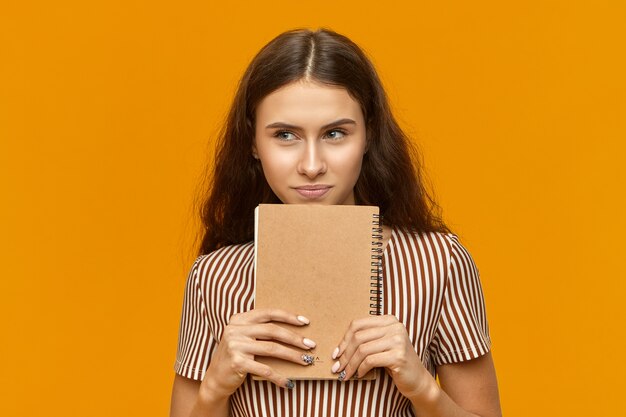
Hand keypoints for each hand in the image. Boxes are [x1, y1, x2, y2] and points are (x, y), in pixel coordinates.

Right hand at [200, 308, 315, 399]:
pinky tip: (288, 382)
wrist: (215, 379)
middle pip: (272, 331)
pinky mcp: (237, 362)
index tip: (305, 322)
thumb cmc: (236, 356)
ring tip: (305, 360)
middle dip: (294, 338)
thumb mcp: (243, 337)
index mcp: (239, 319)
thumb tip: (292, 330)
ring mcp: (235, 345)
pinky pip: (264, 369)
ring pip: (272, 349)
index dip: (288, 316)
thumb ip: (259, 329)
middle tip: (310, 345)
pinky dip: (279, 376)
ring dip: (292, 355)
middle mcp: (236, 329)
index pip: (268, 313)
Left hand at [331, 315, 433, 398]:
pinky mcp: (398, 356)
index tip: (336, 354)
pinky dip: (361, 369)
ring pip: (362, 350)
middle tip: (337, 367)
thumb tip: (338, 349)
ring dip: (351, 364)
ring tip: (345, 374)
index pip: (358, 324)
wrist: (418, 380)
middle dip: (345, 354)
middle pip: (358, 337)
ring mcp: (398, 340)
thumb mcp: (381, 346)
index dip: (344, 340)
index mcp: (389, 319)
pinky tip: (360, 375)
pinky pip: (370, 360)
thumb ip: (366, 339)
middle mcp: (395, 326)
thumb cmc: (395, 362)